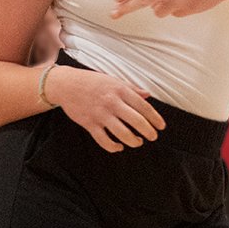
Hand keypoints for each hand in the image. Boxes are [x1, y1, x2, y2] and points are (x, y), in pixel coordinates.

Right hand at [48, 66, 164, 152]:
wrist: (67, 85)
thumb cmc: (92, 81)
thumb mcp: (114, 80)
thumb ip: (132, 89)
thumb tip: (148, 95)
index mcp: (120, 90)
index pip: (143, 106)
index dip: (155, 118)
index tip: (161, 126)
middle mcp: (112, 102)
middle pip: (136, 121)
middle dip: (148, 131)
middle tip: (153, 137)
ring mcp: (100, 114)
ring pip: (122, 133)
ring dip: (133, 141)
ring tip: (138, 142)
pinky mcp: (89, 124)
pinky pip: (104, 141)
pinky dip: (114, 147)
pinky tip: (119, 146)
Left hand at [112, 0, 223, 19]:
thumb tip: (152, 2)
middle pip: (142, 1)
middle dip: (126, 8)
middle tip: (113, 14)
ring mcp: (176, 1)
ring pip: (158, 12)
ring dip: (163, 8)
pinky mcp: (184, 11)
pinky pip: (175, 13)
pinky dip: (179, 9)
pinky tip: (190, 0)